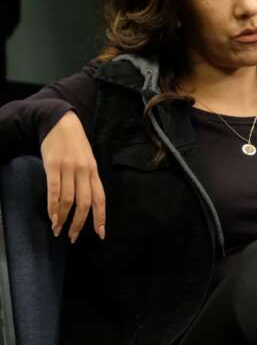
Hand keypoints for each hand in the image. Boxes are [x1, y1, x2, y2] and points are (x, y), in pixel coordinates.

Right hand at [40, 111, 105, 242]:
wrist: (60, 123)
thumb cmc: (75, 144)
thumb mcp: (88, 160)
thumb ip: (88, 179)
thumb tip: (89, 203)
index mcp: (94, 171)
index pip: (100, 198)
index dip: (101, 217)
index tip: (100, 234)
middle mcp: (84, 171)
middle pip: (84, 203)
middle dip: (79, 223)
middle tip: (73, 237)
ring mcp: (68, 168)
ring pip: (68, 199)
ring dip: (63, 218)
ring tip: (58, 229)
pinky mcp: (53, 166)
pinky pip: (54, 190)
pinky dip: (53, 206)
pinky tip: (52, 217)